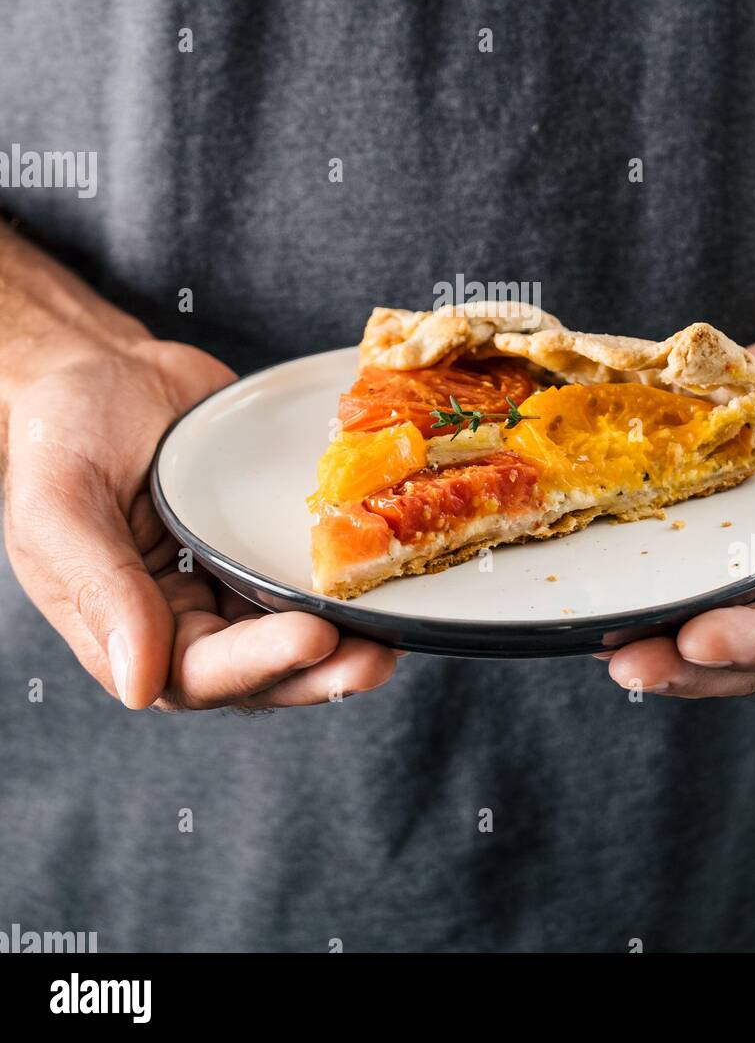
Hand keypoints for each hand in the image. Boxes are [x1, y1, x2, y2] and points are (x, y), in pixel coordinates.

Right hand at [3, 338, 400, 709]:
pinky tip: (387, 573)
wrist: (99, 368)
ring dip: (346, 640)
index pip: (195, 674)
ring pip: (294, 629)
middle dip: (318, 674)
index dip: (257, 666)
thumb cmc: (61, 435)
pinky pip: (307, 571)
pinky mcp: (265, 540)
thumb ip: (100, 593)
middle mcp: (185, 615)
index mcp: (125, 628)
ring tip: (395, 632)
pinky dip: (346, 581)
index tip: (314, 639)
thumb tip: (140, 686)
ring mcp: (231, 578)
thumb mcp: (60, 509)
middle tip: (376, 658)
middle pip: (259, 670)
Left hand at [600, 326, 754, 697]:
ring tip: (595, 641)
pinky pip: (671, 575)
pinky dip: (631, 588)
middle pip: (748, 658)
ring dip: (648, 640)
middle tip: (628, 663)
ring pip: (698, 629)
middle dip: (685, 665)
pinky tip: (588, 594)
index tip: (701, 638)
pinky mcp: (712, 544)